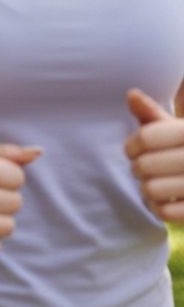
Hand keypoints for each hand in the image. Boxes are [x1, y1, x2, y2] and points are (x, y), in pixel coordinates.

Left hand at [125, 88, 183, 222]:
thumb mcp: (175, 127)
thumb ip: (152, 112)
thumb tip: (131, 94)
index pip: (146, 137)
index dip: (131, 145)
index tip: (132, 150)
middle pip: (145, 165)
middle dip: (137, 167)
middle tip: (142, 167)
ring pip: (151, 190)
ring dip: (145, 188)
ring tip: (153, 183)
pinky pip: (165, 212)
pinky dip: (158, 207)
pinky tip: (163, 199)